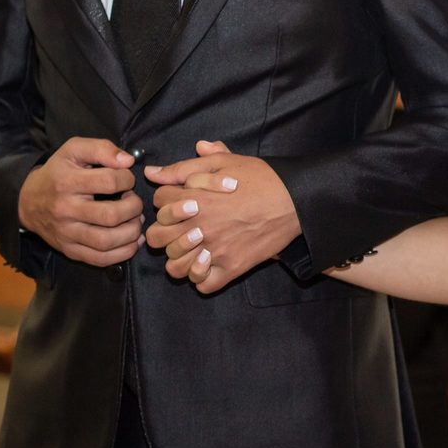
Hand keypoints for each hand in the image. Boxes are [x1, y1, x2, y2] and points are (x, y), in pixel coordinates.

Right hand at [18, 137, 143, 266]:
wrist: (28, 201)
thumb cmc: (58, 173)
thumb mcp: (74, 150)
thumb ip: (101, 148)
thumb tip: (128, 161)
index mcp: (66, 182)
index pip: (109, 182)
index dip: (127, 179)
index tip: (127, 179)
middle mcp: (65, 210)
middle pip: (111, 215)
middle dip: (133, 208)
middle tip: (134, 202)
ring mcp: (67, 233)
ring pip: (107, 241)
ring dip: (132, 232)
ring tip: (136, 220)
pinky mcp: (70, 251)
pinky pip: (101, 259)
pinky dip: (124, 252)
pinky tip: (133, 240)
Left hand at [144, 141, 300, 293]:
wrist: (294, 200)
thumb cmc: (260, 178)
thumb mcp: (223, 162)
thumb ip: (185, 167)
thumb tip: (153, 172)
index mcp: (194, 199)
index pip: (158, 201)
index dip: (167, 199)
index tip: (182, 200)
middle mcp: (199, 227)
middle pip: (157, 237)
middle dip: (164, 230)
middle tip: (181, 227)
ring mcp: (215, 251)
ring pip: (175, 268)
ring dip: (178, 259)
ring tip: (192, 250)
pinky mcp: (232, 268)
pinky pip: (203, 285)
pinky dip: (202, 278)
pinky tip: (208, 265)